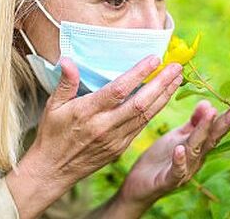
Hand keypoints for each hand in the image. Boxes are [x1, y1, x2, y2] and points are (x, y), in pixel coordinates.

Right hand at [6, 55, 182, 218]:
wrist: (53, 170)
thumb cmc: (51, 134)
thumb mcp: (53, 106)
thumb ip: (65, 83)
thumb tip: (68, 60)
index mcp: (87, 112)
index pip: (118, 90)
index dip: (138, 74)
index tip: (154, 58)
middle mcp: (105, 126)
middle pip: (140, 103)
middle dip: (161, 84)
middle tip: (176, 66)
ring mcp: (115, 139)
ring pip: (146, 116)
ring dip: (164, 96)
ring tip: (177, 78)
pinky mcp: (120, 148)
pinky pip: (142, 126)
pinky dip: (156, 110)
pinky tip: (164, 97)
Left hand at [115, 100, 229, 211]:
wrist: (139, 184)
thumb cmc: (160, 159)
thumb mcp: (177, 137)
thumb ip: (193, 123)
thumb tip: (209, 103)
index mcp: (198, 146)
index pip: (216, 129)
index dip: (229, 117)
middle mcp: (196, 158)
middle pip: (212, 138)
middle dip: (226, 122)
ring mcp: (184, 170)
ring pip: (196, 150)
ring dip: (203, 132)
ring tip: (211, 114)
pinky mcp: (168, 180)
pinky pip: (176, 171)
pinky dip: (179, 160)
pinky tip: (180, 149)